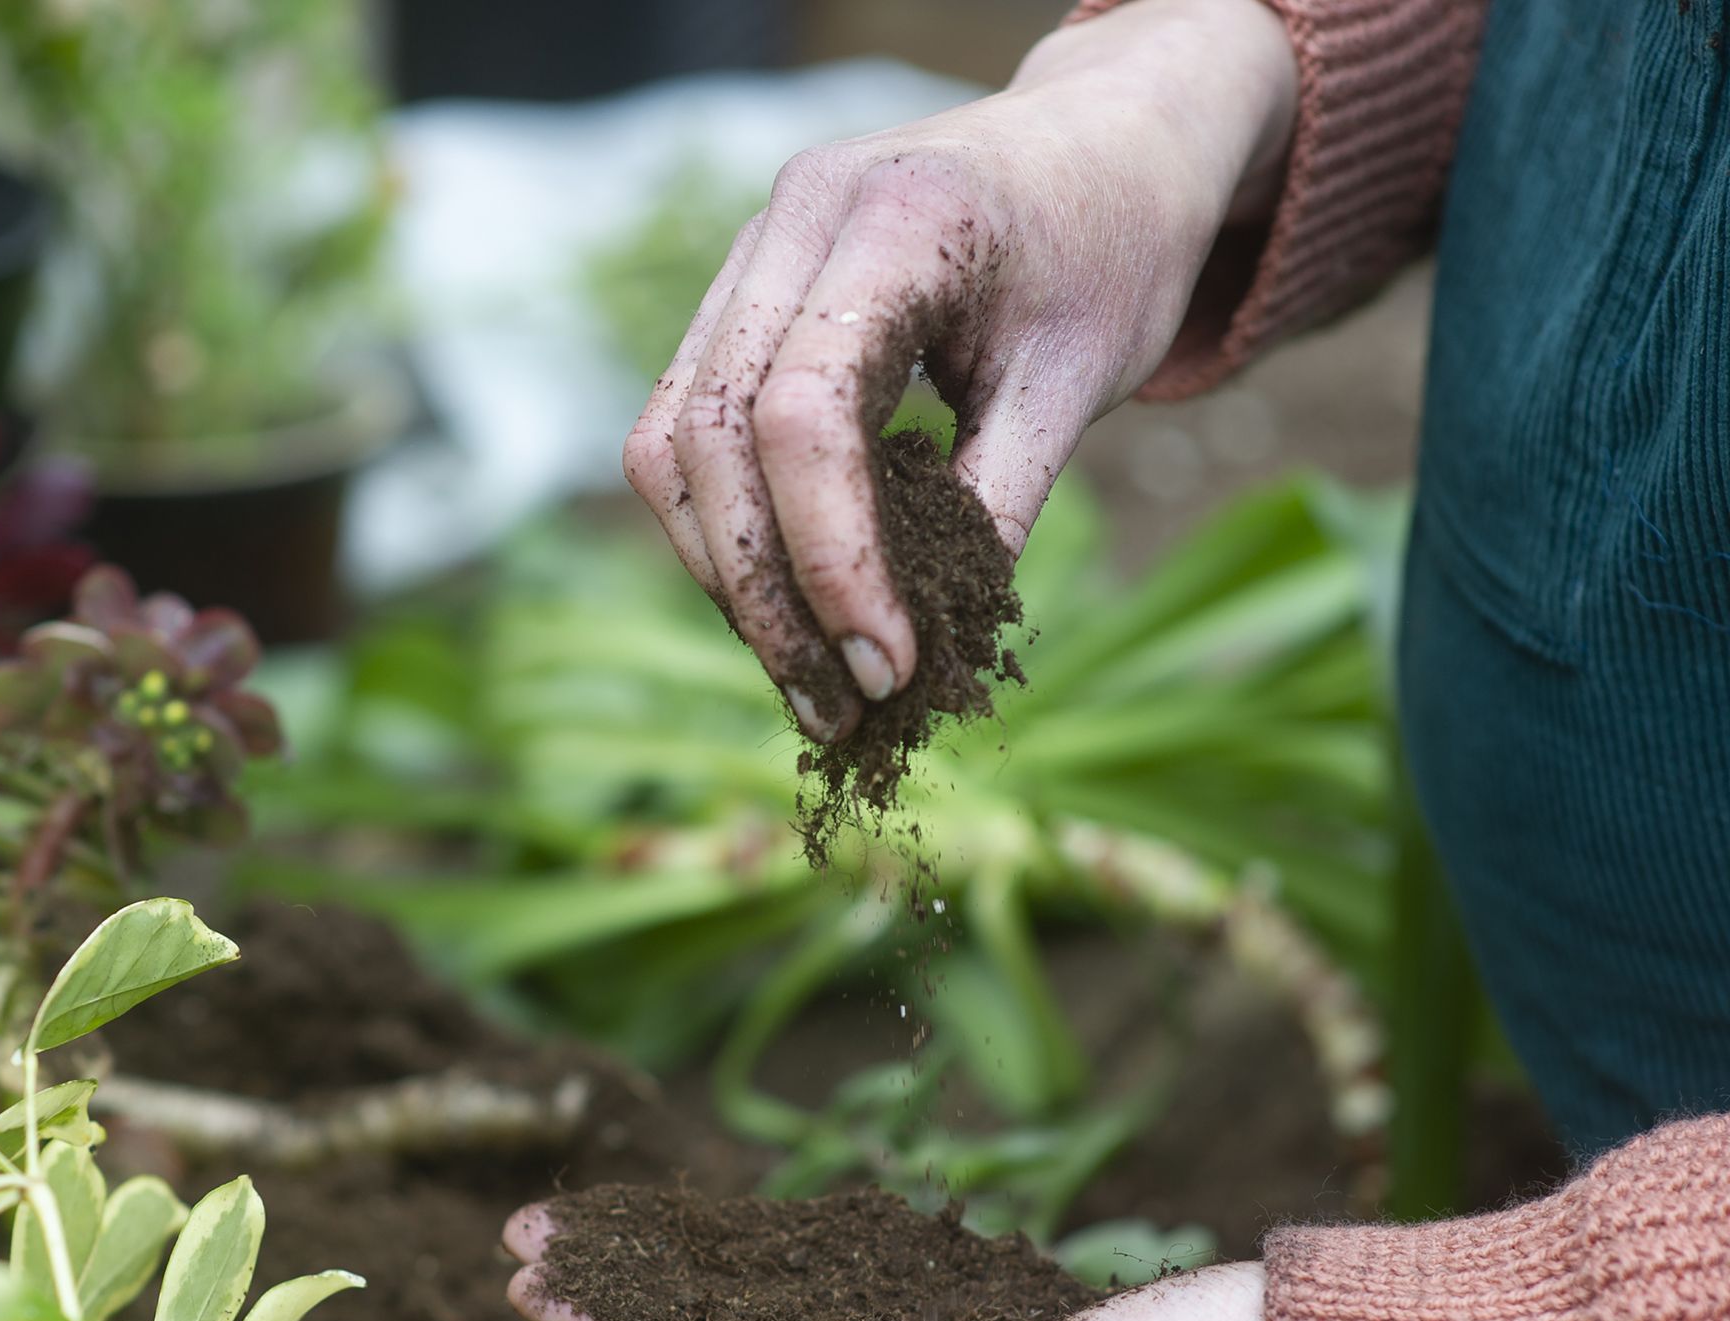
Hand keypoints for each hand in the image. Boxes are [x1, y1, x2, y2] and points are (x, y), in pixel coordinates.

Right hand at [623, 0, 1297, 740]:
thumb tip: (926, 662)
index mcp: (897, 218)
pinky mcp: (734, 301)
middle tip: (841, 713)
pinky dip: (724, 535)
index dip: (830, 560)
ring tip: (812, 685)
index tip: (887, 670)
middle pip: (711, 441)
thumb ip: (996, 507)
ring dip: (729, 581)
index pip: (803, 414)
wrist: (1099, 148)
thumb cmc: (1109, 252)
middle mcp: (792, 219)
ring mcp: (747, 254)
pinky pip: (683, 434)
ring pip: (670, 446)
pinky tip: (790, 609)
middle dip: (767, 599)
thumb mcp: (1080, 381)